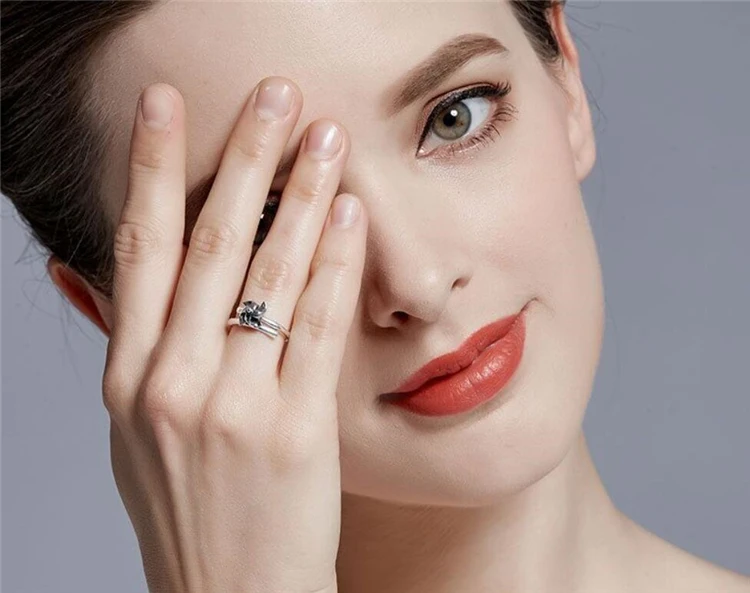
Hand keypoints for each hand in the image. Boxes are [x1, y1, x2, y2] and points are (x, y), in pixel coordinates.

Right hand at [103, 77, 364, 592]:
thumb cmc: (189, 511)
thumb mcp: (134, 432)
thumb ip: (130, 349)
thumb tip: (94, 274)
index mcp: (129, 376)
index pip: (139, 247)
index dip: (153, 168)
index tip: (169, 107)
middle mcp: (172, 382)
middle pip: (210, 243)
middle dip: (245, 157)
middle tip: (275, 95)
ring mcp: (233, 406)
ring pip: (268, 274)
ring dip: (301, 196)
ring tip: (327, 137)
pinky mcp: (295, 431)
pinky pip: (316, 328)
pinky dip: (336, 266)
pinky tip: (353, 216)